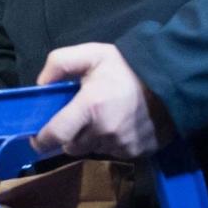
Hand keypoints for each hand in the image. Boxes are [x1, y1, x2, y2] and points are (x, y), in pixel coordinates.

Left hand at [34, 43, 174, 158]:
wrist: (172, 79)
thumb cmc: (127, 67)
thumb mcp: (91, 54)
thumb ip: (59, 63)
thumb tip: (40, 84)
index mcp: (90, 107)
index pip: (55, 135)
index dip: (41, 140)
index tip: (36, 138)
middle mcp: (104, 131)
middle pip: (72, 146)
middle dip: (68, 136)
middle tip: (75, 119)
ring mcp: (123, 145)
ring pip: (92, 151)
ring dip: (90, 139)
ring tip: (101, 118)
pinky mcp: (138, 152)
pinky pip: (114, 154)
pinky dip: (111, 143)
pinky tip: (119, 125)